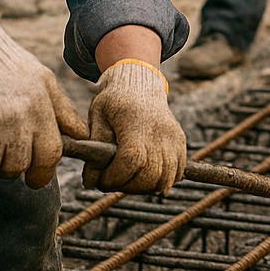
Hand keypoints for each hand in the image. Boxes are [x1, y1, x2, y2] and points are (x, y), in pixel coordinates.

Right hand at [0, 12, 87, 189]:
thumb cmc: (9, 67)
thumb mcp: (44, 82)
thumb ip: (63, 112)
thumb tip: (82, 136)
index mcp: (40, 111)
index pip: (50, 155)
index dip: (43, 173)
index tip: (35, 179)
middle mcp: (17, 121)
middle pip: (18, 166)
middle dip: (11, 166)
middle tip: (4, 152)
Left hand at [83, 60, 187, 194]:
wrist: (139, 83)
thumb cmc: (114, 101)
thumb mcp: (97, 118)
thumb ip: (94, 150)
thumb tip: (90, 182)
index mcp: (135, 126)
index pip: (130, 162)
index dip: (114, 178)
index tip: (101, 180)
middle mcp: (159, 134)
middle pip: (150, 176)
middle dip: (128, 187)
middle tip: (114, 181)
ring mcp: (172, 138)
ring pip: (165, 178)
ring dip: (145, 187)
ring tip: (129, 179)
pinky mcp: (179, 141)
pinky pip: (177, 171)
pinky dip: (164, 180)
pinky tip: (147, 176)